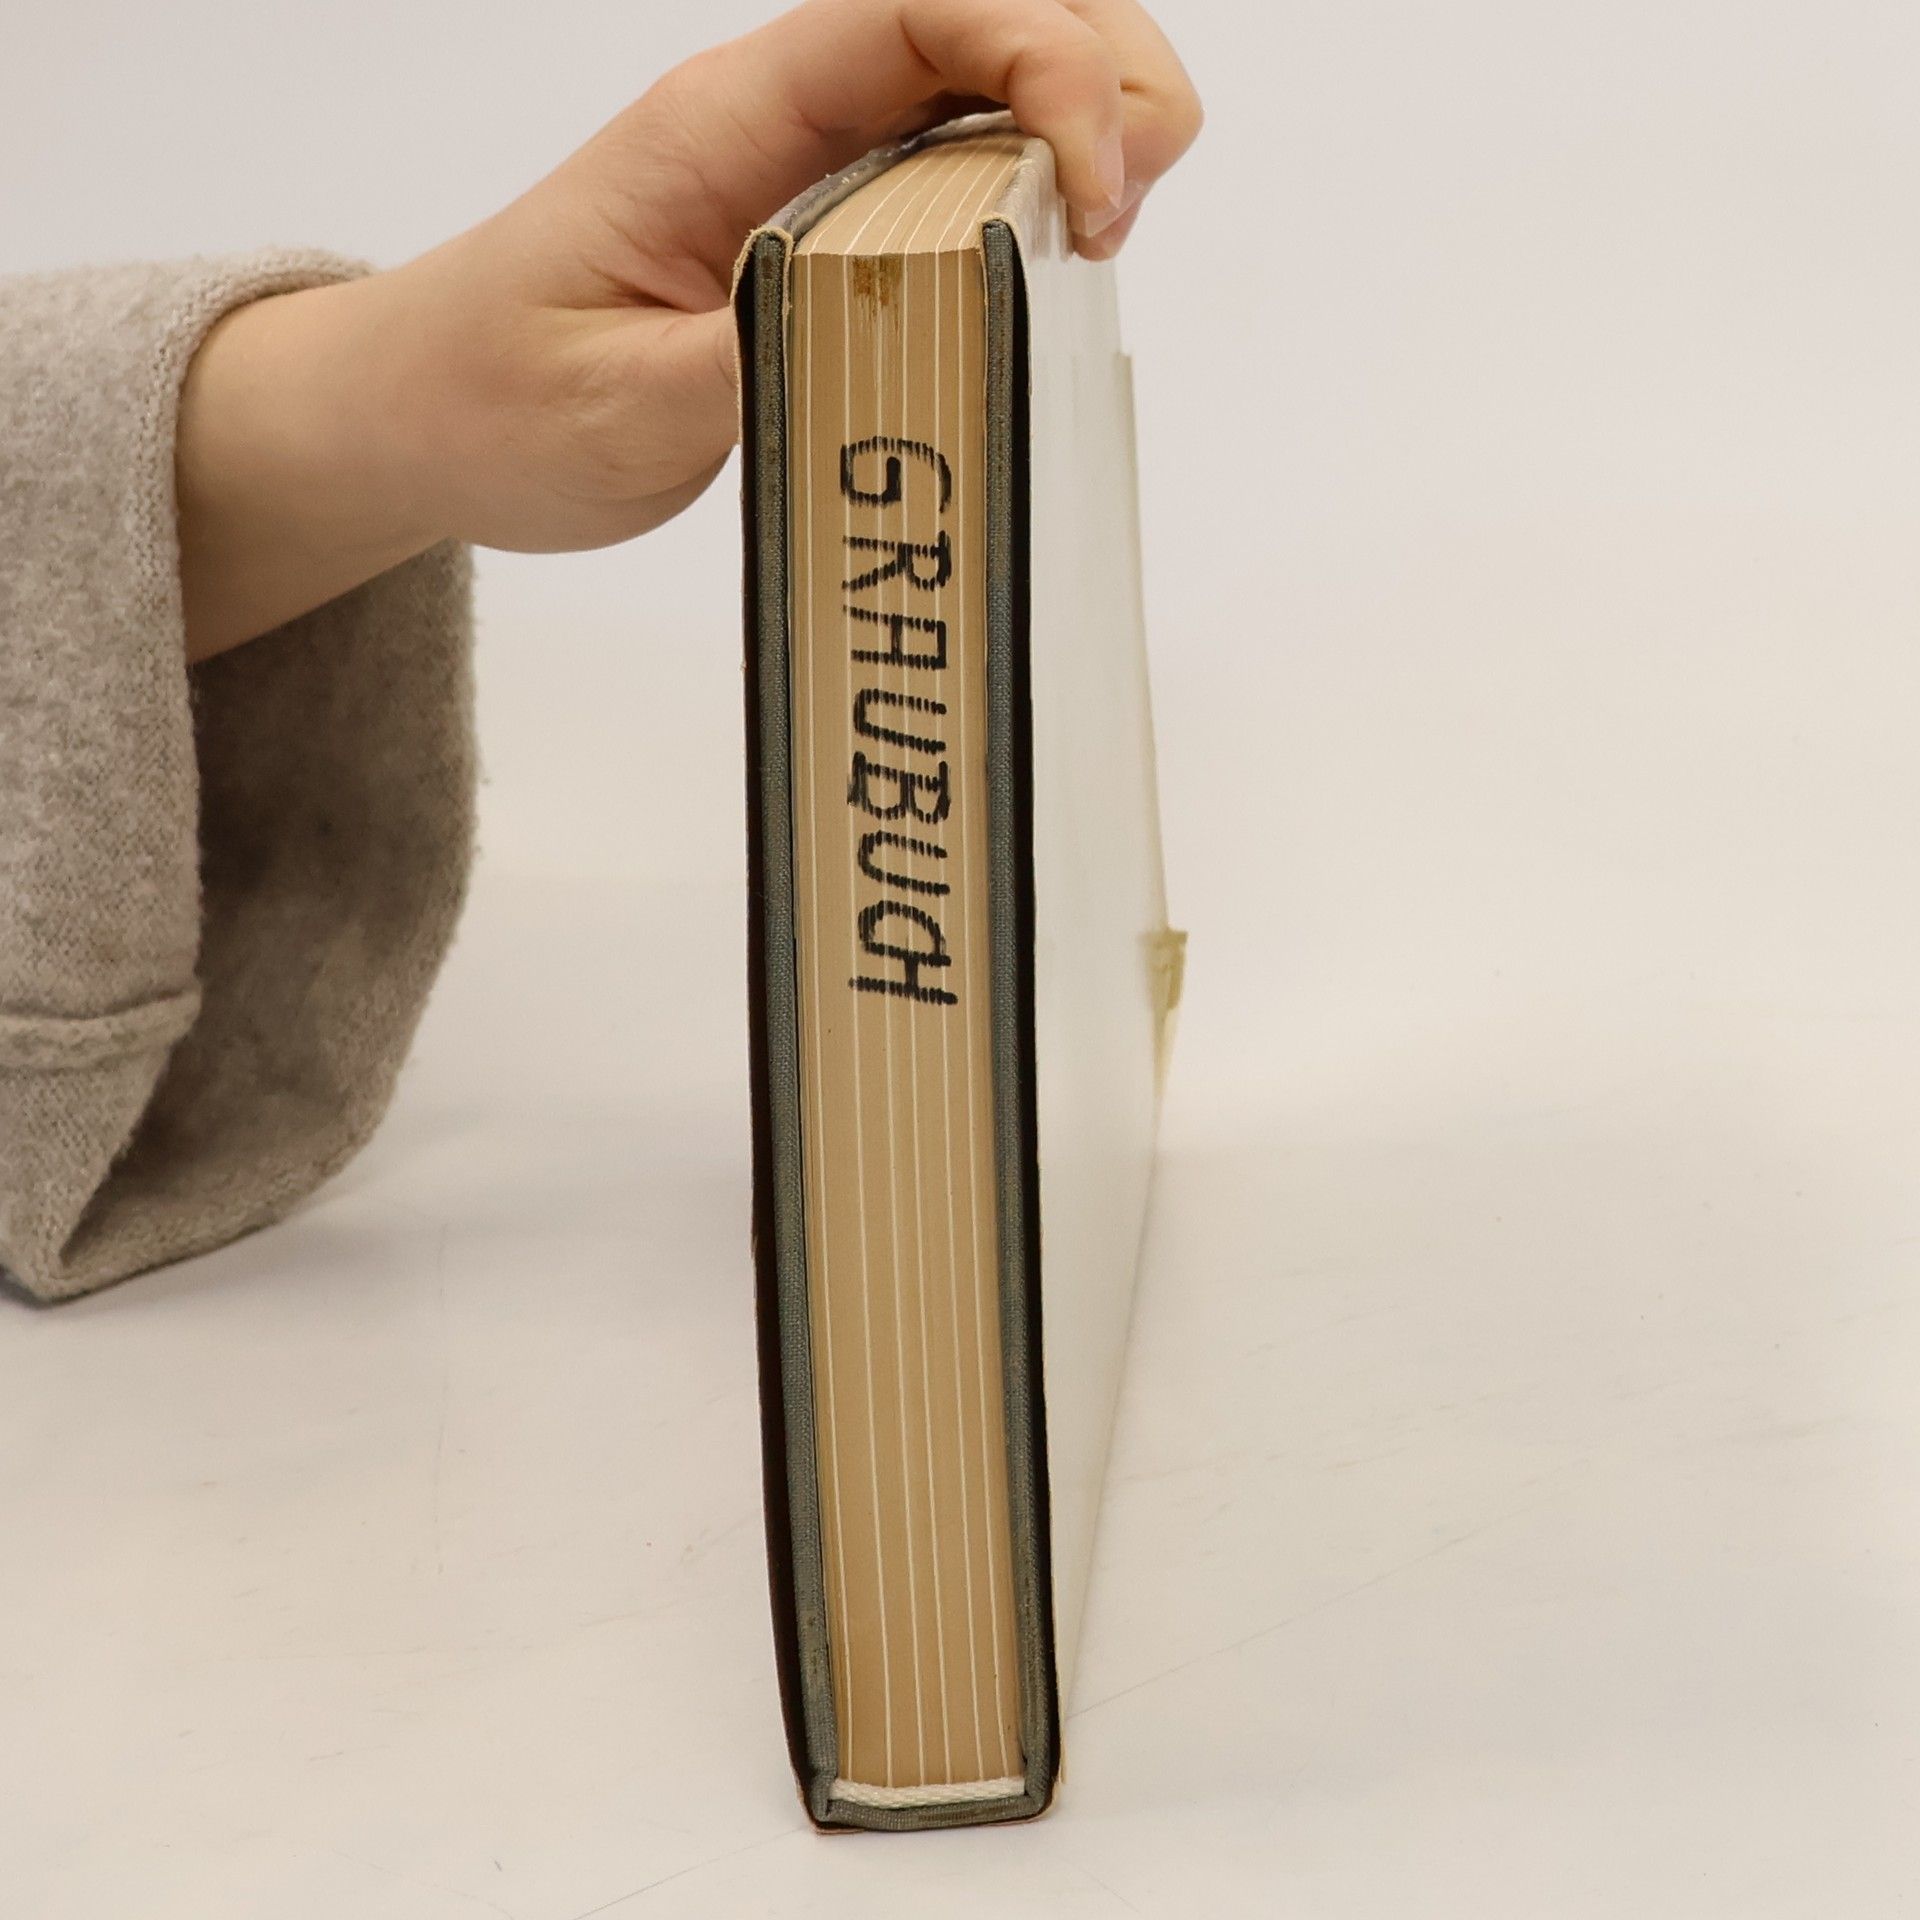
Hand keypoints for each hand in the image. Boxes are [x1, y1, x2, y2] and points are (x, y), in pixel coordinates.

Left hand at [178, 0, 1202, 658]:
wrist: (428, 414)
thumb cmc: (499, 401)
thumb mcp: (629, 409)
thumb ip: (777, 353)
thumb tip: (921, 321)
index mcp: (725, 124)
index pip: (920, 11)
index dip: (1048, 63)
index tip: (1092, 199)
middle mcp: (785, 115)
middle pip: (993, 8)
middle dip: (1105, 82)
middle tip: (1114, 224)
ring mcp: (814, 161)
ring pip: (997, 76)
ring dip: (1088, 131)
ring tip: (1095, 241)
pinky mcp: (833, 221)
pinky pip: (968, 160)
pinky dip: (1043, 189)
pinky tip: (1052, 261)